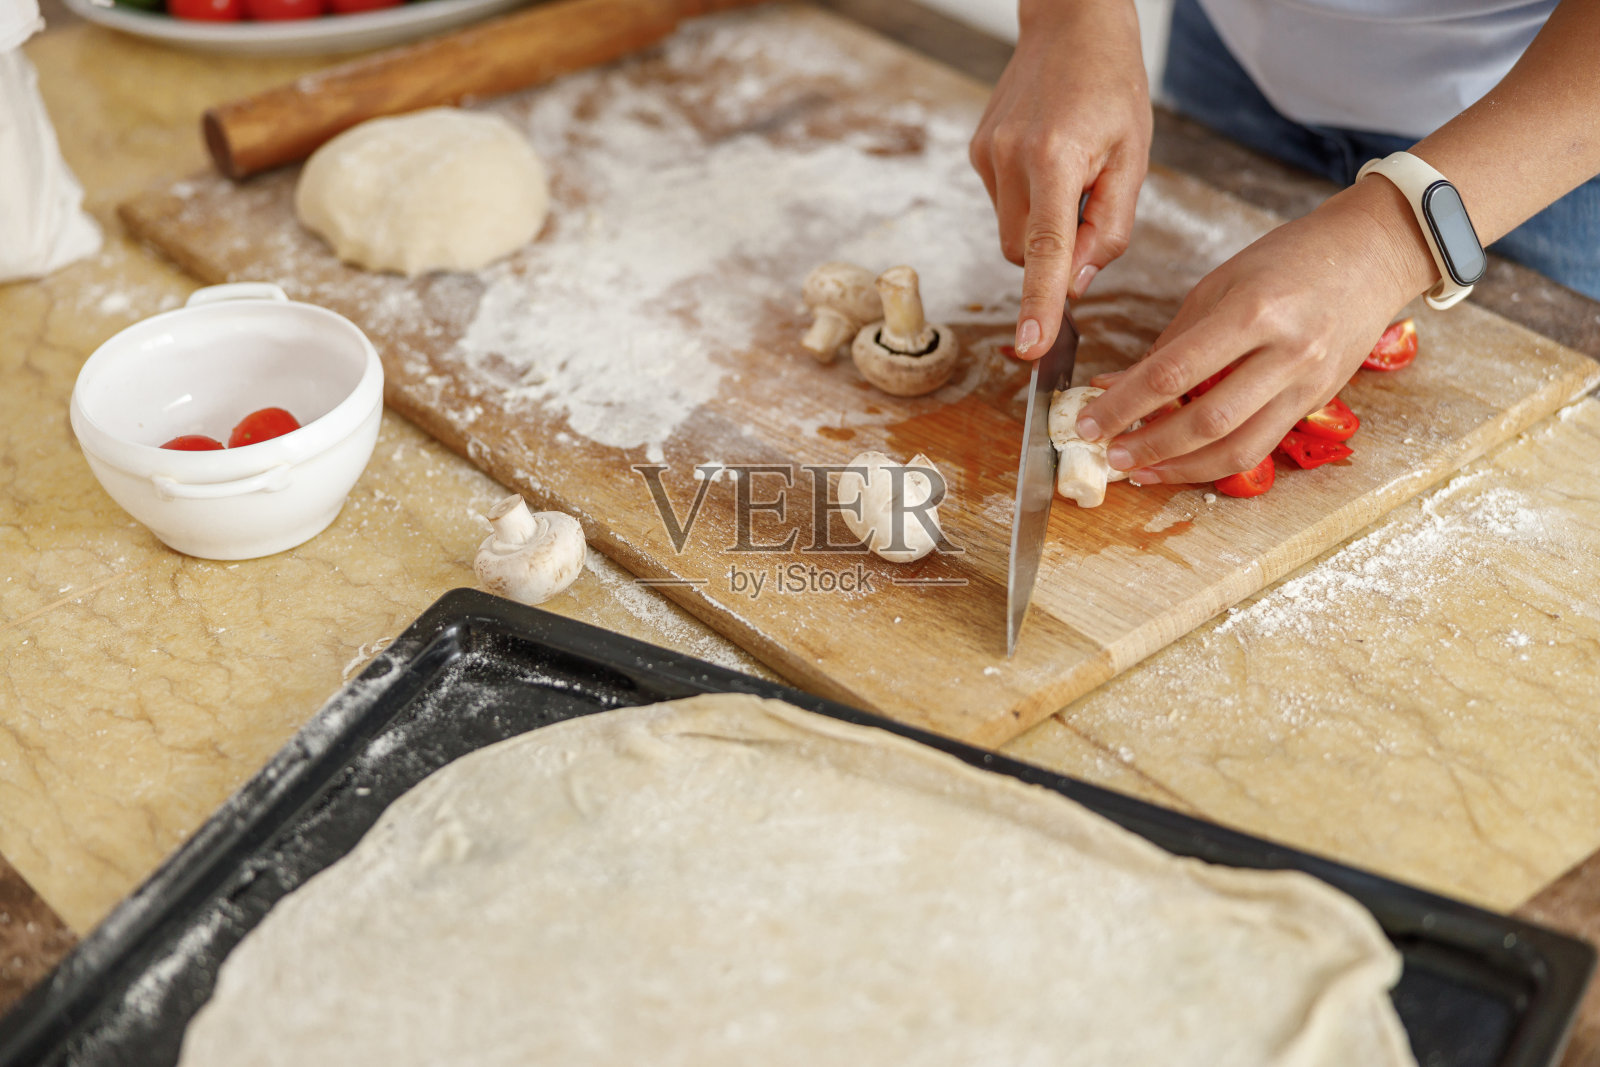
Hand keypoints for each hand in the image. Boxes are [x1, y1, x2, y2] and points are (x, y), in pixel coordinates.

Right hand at [968, 0, 1150, 358]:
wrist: (1072, 23)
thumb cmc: (1112, 85)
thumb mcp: (1134, 156)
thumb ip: (1110, 226)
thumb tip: (1078, 281)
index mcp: (1056, 158)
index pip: (1045, 250)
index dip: (1040, 304)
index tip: (1033, 347)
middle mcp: (1011, 158)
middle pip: (1025, 252)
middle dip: (1054, 255)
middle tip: (1091, 208)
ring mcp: (987, 155)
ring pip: (1012, 233)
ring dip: (1042, 225)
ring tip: (1072, 172)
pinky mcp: (978, 152)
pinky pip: (1004, 204)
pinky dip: (1029, 200)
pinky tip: (1049, 158)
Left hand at [1075, 181, 1436, 483]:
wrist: (1373, 254)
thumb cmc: (1290, 259)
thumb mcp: (1221, 284)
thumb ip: (1171, 341)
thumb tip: (1116, 385)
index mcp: (1252, 311)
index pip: (1172, 372)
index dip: (1124, 404)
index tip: (1089, 422)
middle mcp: (1285, 352)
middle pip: (1206, 420)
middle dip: (1149, 445)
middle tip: (1109, 455)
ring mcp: (1307, 382)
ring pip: (1237, 447)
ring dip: (1181, 468)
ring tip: (1139, 471)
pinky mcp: (1318, 401)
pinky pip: (1261, 445)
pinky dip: (1216, 461)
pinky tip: (1182, 463)